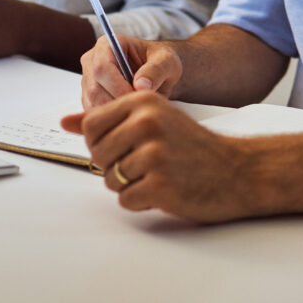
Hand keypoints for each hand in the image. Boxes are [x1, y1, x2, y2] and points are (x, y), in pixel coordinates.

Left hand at [60, 92, 257, 221]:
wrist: (238, 170)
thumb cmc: (192, 145)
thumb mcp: (153, 118)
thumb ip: (107, 119)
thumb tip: (63, 122)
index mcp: (142, 101)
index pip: (91, 125)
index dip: (101, 142)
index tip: (124, 145)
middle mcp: (146, 122)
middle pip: (97, 154)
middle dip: (115, 166)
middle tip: (146, 163)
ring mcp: (153, 154)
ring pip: (110, 179)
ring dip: (130, 185)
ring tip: (159, 175)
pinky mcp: (160, 185)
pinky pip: (127, 200)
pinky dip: (142, 201)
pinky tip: (165, 190)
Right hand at [79, 36, 181, 108]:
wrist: (158, 74)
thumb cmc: (161, 63)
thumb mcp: (166, 61)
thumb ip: (156, 70)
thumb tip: (141, 86)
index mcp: (107, 45)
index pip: (102, 67)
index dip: (117, 86)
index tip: (137, 98)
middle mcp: (92, 61)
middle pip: (94, 89)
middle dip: (117, 102)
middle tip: (139, 110)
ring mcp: (88, 81)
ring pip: (93, 104)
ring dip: (114, 113)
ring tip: (137, 112)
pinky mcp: (89, 98)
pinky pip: (95, 114)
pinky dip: (111, 120)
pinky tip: (129, 116)